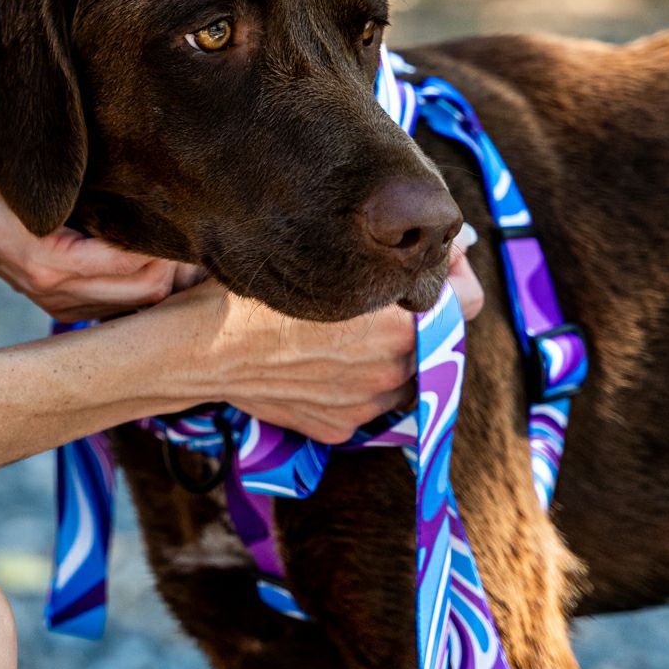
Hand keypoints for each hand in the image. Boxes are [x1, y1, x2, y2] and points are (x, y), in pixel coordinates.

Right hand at [0, 137, 200, 320]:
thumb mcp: (41, 174)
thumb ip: (93, 191)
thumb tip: (155, 196)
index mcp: (52, 259)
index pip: (139, 267)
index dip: (175, 248)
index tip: (194, 218)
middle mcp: (55, 288)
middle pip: (147, 294)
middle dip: (180, 268)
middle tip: (198, 232)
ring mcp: (52, 299)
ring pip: (134, 305)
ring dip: (164, 280)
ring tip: (183, 244)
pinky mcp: (51, 299)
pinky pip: (112, 306)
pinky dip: (139, 288)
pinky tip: (153, 260)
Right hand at [159, 226, 483, 443]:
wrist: (199, 351)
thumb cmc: (255, 295)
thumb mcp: (327, 262)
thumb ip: (400, 259)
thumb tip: (454, 242)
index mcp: (399, 326)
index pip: (469, 300)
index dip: (455, 276)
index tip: (432, 265)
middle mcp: (392, 372)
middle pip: (438, 337)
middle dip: (421, 313)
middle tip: (384, 291)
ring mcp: (367, 406)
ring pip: (407, 372)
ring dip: (394, 350)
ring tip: (351, 326)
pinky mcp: (341, 427)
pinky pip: (369, 399)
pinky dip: (359, 380)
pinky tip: (322, 357)